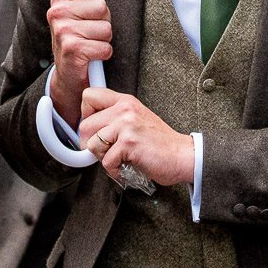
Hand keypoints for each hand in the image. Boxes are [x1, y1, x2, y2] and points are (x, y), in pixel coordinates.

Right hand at [47, 0, 111, 124]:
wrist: (68, 75)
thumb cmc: (78, 39)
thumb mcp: (79, 9)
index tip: (89, 10)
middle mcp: (57, 12)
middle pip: (102, 7)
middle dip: (103, 22)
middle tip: (90, 32)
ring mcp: (63, 30)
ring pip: (106, 28)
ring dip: (104, 40)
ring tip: (90, 44)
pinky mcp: (73, 48)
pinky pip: (105, 46)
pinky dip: (103, 54)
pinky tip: (91, 57)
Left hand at [80, 88, 194, 186]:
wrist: (182, 155)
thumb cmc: (159, 143)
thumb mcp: (136, 120)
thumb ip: (114, 118)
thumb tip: (88, 129)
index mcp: (125, 101)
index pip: (89, 96)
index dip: (85, 115)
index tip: (94, 129)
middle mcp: (125, 109)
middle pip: (85, 125)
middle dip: (91, 144)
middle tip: (105, 151)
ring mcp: (127, 125)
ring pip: (92, 144)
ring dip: (102, 157)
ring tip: (118, 158)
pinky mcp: (129, 143)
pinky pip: (106, 161)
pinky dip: (114, 170)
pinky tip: (125, 167)